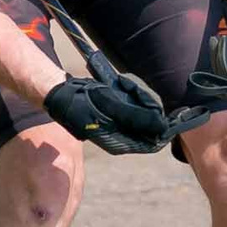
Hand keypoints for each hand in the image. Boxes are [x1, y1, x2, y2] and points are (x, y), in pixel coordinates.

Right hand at [45, 71, 192, 154]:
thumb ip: (138, 118)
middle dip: (148, 103)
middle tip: (132, 87)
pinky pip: (136, 104)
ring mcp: (122, 126)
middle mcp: (124, 137)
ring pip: (146, 111)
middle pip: (152, 123)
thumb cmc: (82, 103)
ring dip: (140, 94)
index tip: (157, 106)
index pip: (154, 141)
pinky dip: (133, 91)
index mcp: (122, 143)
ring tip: (123, 83)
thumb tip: (163, 126)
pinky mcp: (120, 114)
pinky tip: (121, 83)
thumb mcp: (111, 109)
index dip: (162, 124)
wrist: (63, 94)